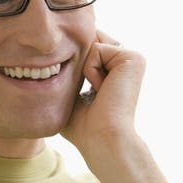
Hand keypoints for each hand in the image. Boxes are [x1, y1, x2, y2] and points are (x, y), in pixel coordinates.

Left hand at [62, 30, 145, 158]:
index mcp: (116, 70)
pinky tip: (103, 90)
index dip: (75, 68)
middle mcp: (127, 62)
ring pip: (91, 46)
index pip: (86, 51)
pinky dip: (91, 71)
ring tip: (100, 94)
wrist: (102, 139)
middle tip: (94, 96)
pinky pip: (96, 50)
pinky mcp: (134, 57)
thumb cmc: (84, 128)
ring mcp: (133, 58)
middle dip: (80, 67)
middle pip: (88, 43)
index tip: (85, 95)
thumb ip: (67, 74)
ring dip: (86, 72)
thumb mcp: (70, 96)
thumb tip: (49, 61)